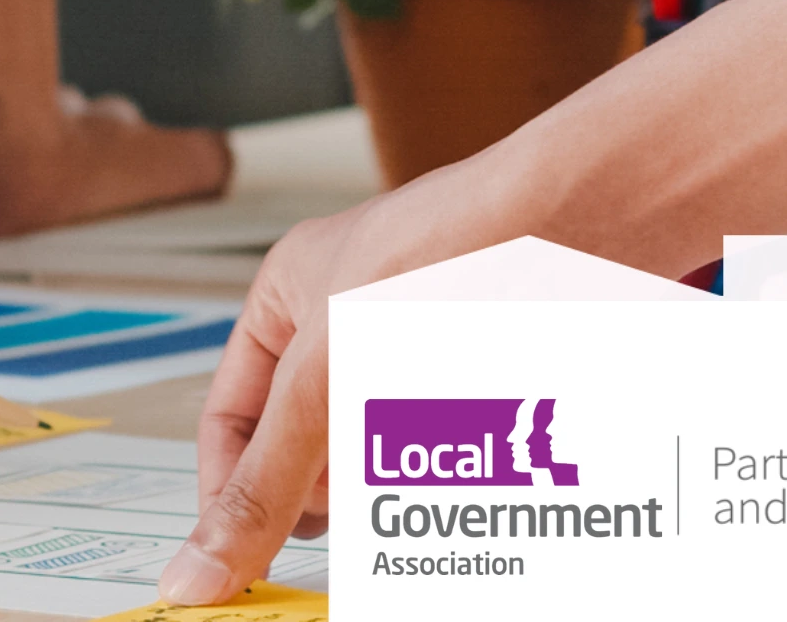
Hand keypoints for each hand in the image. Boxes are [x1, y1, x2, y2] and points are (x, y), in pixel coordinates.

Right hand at [158, 156, 533, 605]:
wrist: (585, 222)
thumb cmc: (456, 241)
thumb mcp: (326, 377)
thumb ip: (264, 480)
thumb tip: (202, 564)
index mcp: (290, 296)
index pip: (232, 419)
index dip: (233, 490)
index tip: (240, 558)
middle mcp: (349, 320)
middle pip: (308, 443)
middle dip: (329, 484)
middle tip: (351, 513)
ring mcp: (418, 345)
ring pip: (382, 452)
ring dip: (400, 475)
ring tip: (426, 465)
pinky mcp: (484, 373)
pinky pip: (451, 447)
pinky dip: (457, 466)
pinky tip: (476, 455)